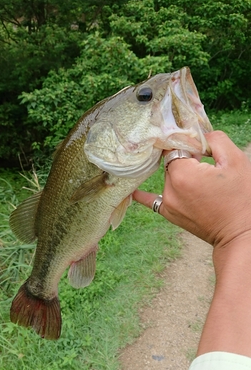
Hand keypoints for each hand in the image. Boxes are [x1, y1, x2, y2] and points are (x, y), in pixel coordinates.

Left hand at [133, 131, 250, 248]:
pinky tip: (131, 191)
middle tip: (206, 166)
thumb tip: (199, 135)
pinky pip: (150, 200)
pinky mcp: (169, 213)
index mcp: (183, 174)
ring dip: (179, 173)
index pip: (175, 146)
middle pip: (171, 161)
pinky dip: (141, 194)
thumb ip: (214, 140)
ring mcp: (168, 202)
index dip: (190, 144)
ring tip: (201, 182)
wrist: (240, 234)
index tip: (202, 149)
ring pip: (168, 176)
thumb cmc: (241, 198)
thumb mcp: (235, 161)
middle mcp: (170, 188)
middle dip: (185, 158)